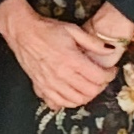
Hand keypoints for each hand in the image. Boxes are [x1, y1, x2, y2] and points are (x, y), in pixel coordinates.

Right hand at [0, 0, 119, 113]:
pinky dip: (67, 102)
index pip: (98, 77)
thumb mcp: (73, 30)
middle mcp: (61, 75)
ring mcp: (50, 83)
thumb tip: (111, 49)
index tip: (110, 71)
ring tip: (88, 86)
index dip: (109, 76)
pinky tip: (71, 94)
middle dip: (100, 86)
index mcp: (71, 60)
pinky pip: (57, 103)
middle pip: (90, 92)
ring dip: (86, 96)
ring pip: (75, 100)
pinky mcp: (40, 87)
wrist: (22, 32)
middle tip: (101, 78)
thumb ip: (93, 42)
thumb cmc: (47, 30)